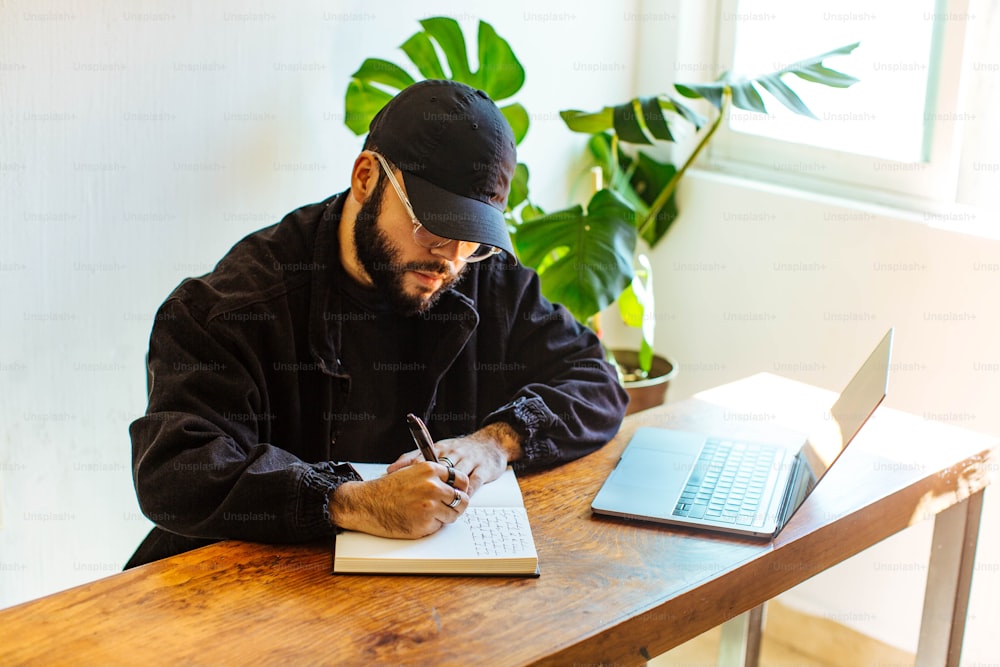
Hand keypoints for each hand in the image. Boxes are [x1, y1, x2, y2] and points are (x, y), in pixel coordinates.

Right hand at [329, 461, 469, 538]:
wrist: (367, 504)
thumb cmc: (387, 490)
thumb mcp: (411, 472)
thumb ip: (433, 475)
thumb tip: (453, 484)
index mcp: (431, 470)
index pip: (461, 480)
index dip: (461, 489)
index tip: (459, 493)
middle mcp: (433, 486)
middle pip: (462, 499)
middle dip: (456, 505)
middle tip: (446, 508)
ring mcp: (430, 505)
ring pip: (453, 514)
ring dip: (445, 517)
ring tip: (428, 514)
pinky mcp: (425, 522)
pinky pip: (439, 526)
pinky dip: (432, 526)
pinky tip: (417, 520)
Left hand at [388, 422, 522, 494]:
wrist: (491, 444)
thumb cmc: (460, 451)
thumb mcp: (437, 450)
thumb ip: (413, 458)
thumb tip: (390, 469)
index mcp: (440, 448)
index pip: (421, 458)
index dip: (410, 473)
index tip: (400, 486)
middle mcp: (454, 452)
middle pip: (438, 468)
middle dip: (428, 484)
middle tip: (419, 500)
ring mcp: (470, 460)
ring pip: (457, 476)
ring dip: (449, 491)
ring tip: (440, 505)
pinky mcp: (484, 469)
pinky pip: (474, 482)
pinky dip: (466, 493)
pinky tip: (459, 502)